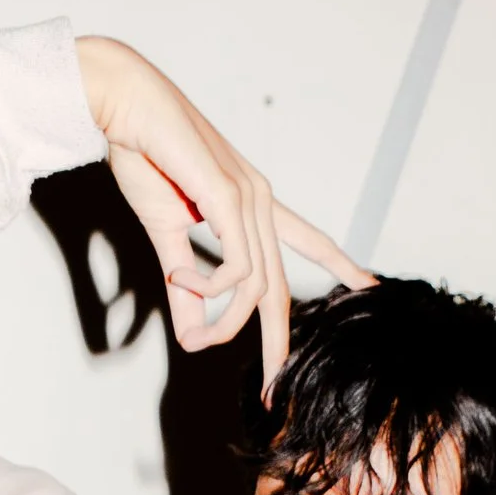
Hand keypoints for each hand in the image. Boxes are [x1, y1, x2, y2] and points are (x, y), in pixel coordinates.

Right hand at [74, 36, 368, 393]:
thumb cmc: (144, 156)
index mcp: (253, 204)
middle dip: (277, 345)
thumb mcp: (165, 234)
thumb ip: (181, 283)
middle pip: (281, 288)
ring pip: (255, 287)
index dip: (341, 264)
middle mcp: (260, 202)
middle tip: (270, 389)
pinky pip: (236, 268)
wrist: (125, 105)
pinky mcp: (229, 197)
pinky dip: (209, 288)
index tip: (369, 286)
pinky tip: (182, 281)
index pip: (309, 241)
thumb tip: (189, 330)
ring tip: (189, 325)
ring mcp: (249, 198)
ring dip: (221, 318)